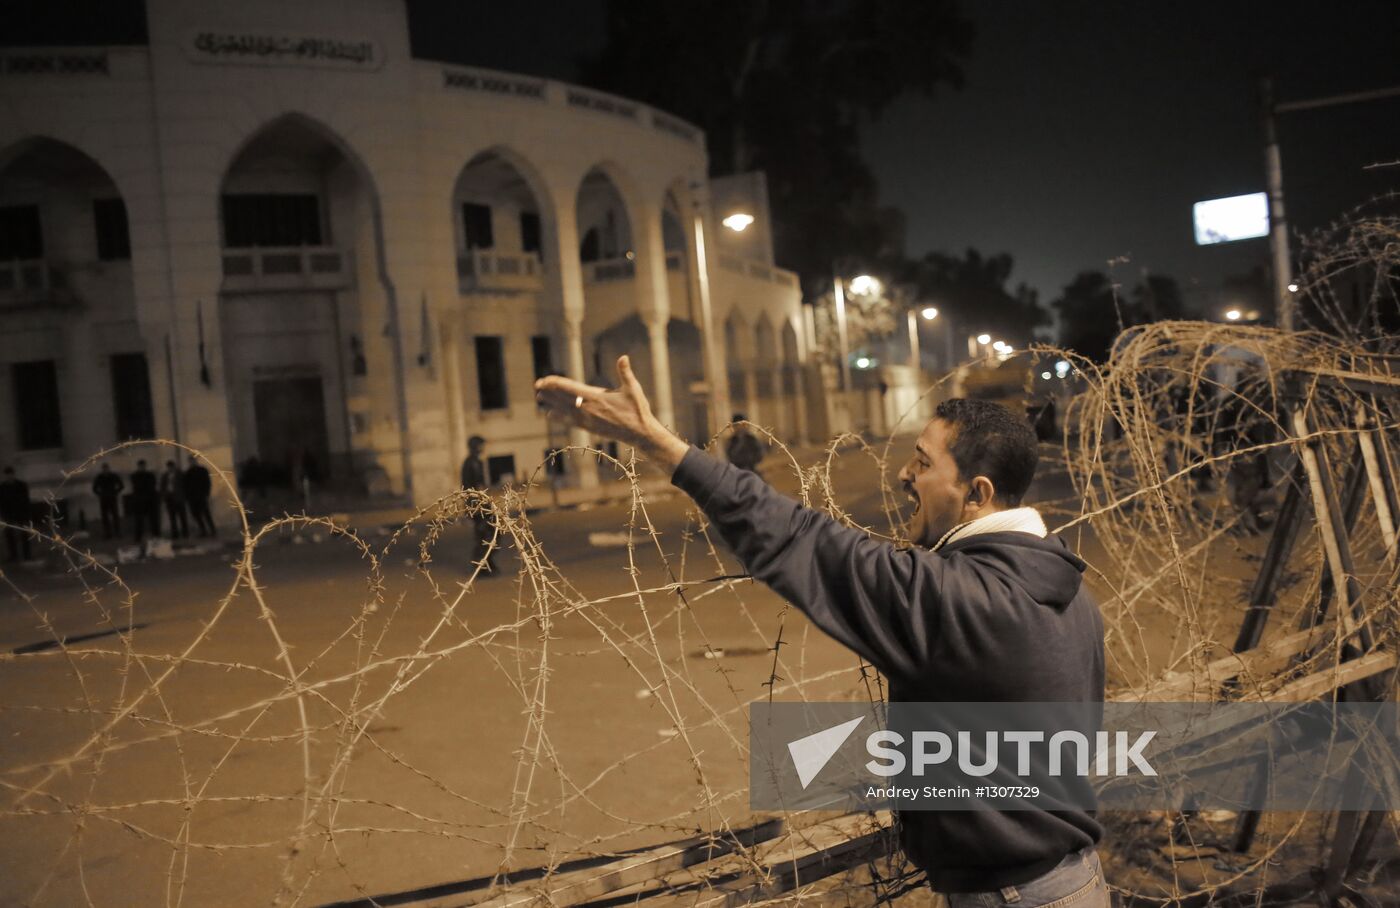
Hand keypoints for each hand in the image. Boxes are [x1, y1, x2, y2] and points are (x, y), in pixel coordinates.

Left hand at [534, 355, 690, 473]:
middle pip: (562, 399)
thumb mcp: (633, 388)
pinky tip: (551, 414)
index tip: (543, 380)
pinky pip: (570, 421)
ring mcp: (587, 420)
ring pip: (564, 411)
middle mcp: (588, 409)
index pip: (568, 388)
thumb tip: (623, 357)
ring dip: (551, 404)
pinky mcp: (589, 428)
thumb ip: (625, 372)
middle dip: (548, 392)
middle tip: (536, 386)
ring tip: (539, 398)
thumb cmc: (637, 410)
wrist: (640, 433)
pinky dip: (559, 417)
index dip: (554, 383)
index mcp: (595, 397)